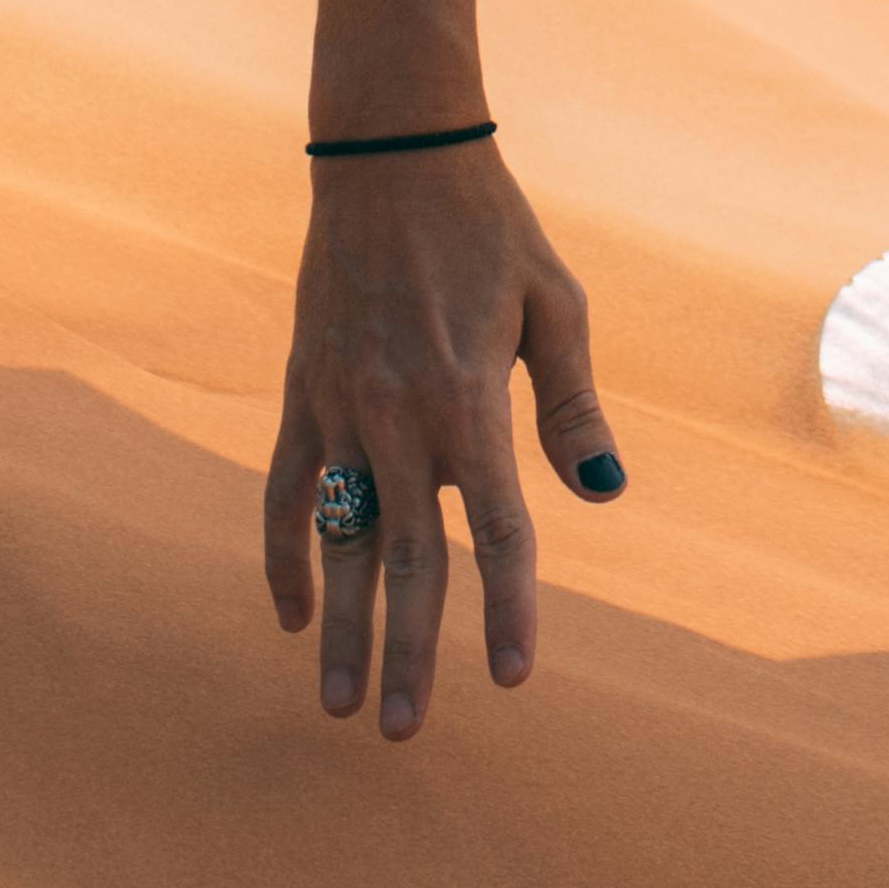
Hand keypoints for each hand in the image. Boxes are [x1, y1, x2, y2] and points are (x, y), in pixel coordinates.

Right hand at [265, 143, 621, 736]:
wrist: (391, 154)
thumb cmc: (490, 227)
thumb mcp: (553, 303)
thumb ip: (571, 404)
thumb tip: (603, 492)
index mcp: (470, 397)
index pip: (498, 528)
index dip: (507, 608)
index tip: (511, 677)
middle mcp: (401, 414)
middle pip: (410, 558)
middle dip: (409, 651)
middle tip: (404, 733)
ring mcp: (342, 407)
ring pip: (342, 538)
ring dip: (342, 626)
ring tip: (339, 705)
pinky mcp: (304, 392)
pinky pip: (285, 490)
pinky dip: (285, 554)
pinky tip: (293, 613)